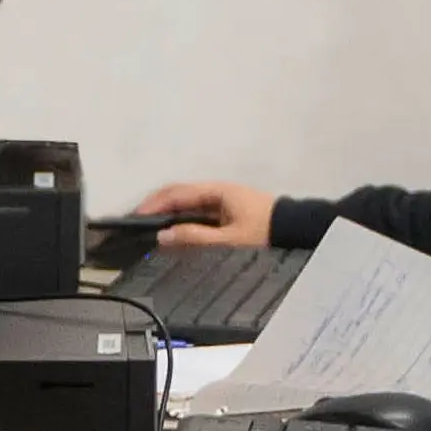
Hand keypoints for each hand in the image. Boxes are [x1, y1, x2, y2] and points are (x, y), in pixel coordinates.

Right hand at [131, 181, 277, 246]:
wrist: (297, 230)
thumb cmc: (266, 234)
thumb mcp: (229, 240)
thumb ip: (195, 237)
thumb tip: (163, 236)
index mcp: (217, 191)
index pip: (176, 193)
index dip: (153, 204)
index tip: (134, 216)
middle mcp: (217, 191)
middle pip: (179, 194)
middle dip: (156, 206)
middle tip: (136, 222)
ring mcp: (223, 200)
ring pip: (188, 203)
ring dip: (169, 213)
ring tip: (150, 228)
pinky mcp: (228, 211)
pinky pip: (198, 211)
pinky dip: (183, 219)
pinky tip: (175, 232)